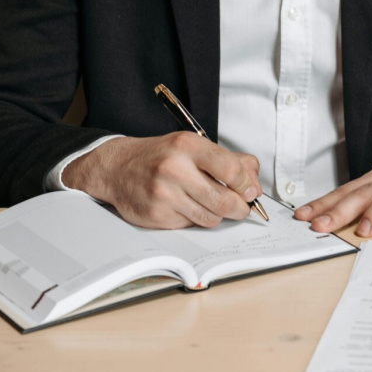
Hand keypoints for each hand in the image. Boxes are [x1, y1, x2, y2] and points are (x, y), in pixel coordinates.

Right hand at [63, 133, 261, 228]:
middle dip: (239, 208)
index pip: (231, 169)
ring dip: (217, 214)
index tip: (250, 191)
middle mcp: (174, 169)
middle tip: (240, 207)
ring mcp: (163, 194)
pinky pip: (191, 225)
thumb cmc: (161, 156)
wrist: (117, 168)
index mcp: (187, 146)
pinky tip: (185, 206)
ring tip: (209, 203)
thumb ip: (230, 160)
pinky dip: (195, 219)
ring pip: (210, 218)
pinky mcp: (156, 215)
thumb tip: (254, 184)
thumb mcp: (194, 146)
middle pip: (224, 200)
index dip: (247, 184)